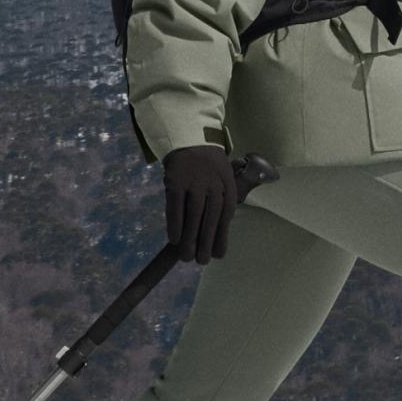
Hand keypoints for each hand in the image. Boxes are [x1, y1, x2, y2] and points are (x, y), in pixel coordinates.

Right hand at [161, 145, 243, 262]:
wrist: (189, 138)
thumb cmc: (208, 165)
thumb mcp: (223, 178)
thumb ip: (220, 202)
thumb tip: (216, 235)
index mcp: (227, 185)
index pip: (226, 215)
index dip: (222, 236)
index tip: (218, 255)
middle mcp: (213, 184)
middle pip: (210, 218)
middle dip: (206, 242)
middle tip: (201, 261)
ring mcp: (194, 182)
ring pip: (193, 215)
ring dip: (190, 239)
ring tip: (187, 256)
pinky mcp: (176, 181)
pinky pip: (175, 207)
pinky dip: (175, 224)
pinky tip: (174, 240)